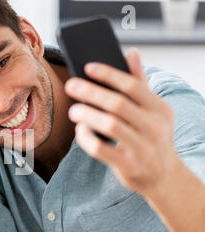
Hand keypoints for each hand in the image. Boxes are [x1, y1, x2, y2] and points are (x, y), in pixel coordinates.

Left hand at [65, 48, 177, 196]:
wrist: (163, 177)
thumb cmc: (151, 137)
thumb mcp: (153, 112)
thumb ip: (140, 84)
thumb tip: (131, 53)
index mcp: (160, 109)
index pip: (133, 86)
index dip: (109, 75)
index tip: (87, 67)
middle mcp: (155, 128)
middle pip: (118, 104)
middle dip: (91, 92)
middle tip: (71, 85)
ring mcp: (142, 148)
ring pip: (109, 125)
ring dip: (87, 115)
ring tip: (73, 110)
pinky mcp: (128, 165)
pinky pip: (100, 149)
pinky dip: (86, 138)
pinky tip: (81, 131)